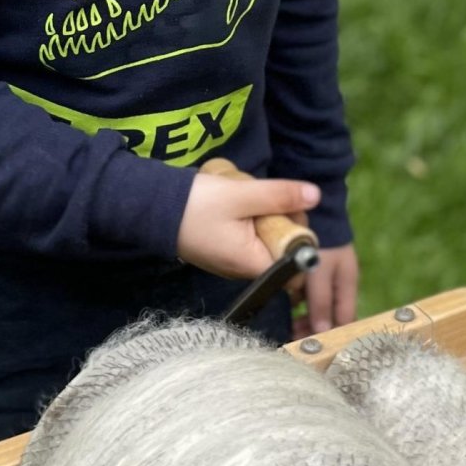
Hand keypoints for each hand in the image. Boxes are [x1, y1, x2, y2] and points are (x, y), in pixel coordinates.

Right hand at [176, 172, 321, 279]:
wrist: (149, 207)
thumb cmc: (195, 205)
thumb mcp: (242, 195)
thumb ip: (280, 196)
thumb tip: (316, 195)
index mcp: (253, 264)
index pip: (295, 258)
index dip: (300, 233)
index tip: (290, 209)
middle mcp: (243, 269)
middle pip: (281, 246)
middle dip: (281, 218)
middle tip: (266, 196)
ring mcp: (231, 260)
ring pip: (264, 237)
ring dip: (264, 214)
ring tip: (248, 196)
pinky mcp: (222, 248)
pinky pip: (247, 234)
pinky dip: (248, 217)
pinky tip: (236, 202)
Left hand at [291, 243, 358, 339]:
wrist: (315, 207)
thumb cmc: (320, 240)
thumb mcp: (319, 272)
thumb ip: (321, 301)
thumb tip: (322, 329)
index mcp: (348, 284)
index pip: (344, 320)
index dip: (331, 336)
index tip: (312, 347)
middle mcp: (340, 281)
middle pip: (331, 314)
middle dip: (314, 328)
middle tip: (294, 338)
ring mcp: (328, 273)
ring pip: (318, 304)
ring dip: (305, 315)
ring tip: (288, 325)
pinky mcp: (315, 266)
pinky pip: (309, 291)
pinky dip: (300, 300)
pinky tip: (287, 303)